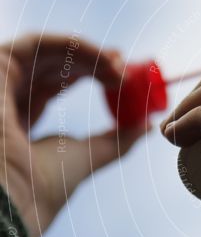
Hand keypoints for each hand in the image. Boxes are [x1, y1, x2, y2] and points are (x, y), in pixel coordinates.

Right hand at [0, 33, 145, 236]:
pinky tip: (101, 58)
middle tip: (124, 68)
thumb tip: (148, 127)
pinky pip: (36, 43)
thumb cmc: (45, 186)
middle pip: (52, 63)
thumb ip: (117, 140)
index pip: (55, 84)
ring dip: (88, 53)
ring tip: (118, 66)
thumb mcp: (89, 156)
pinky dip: (72, 45)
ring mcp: (0, 83)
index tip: (122, 76)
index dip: (89, 73)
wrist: (18, 194)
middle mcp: (6, 98)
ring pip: (48, 51)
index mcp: (20, 120)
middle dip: (92, 60)